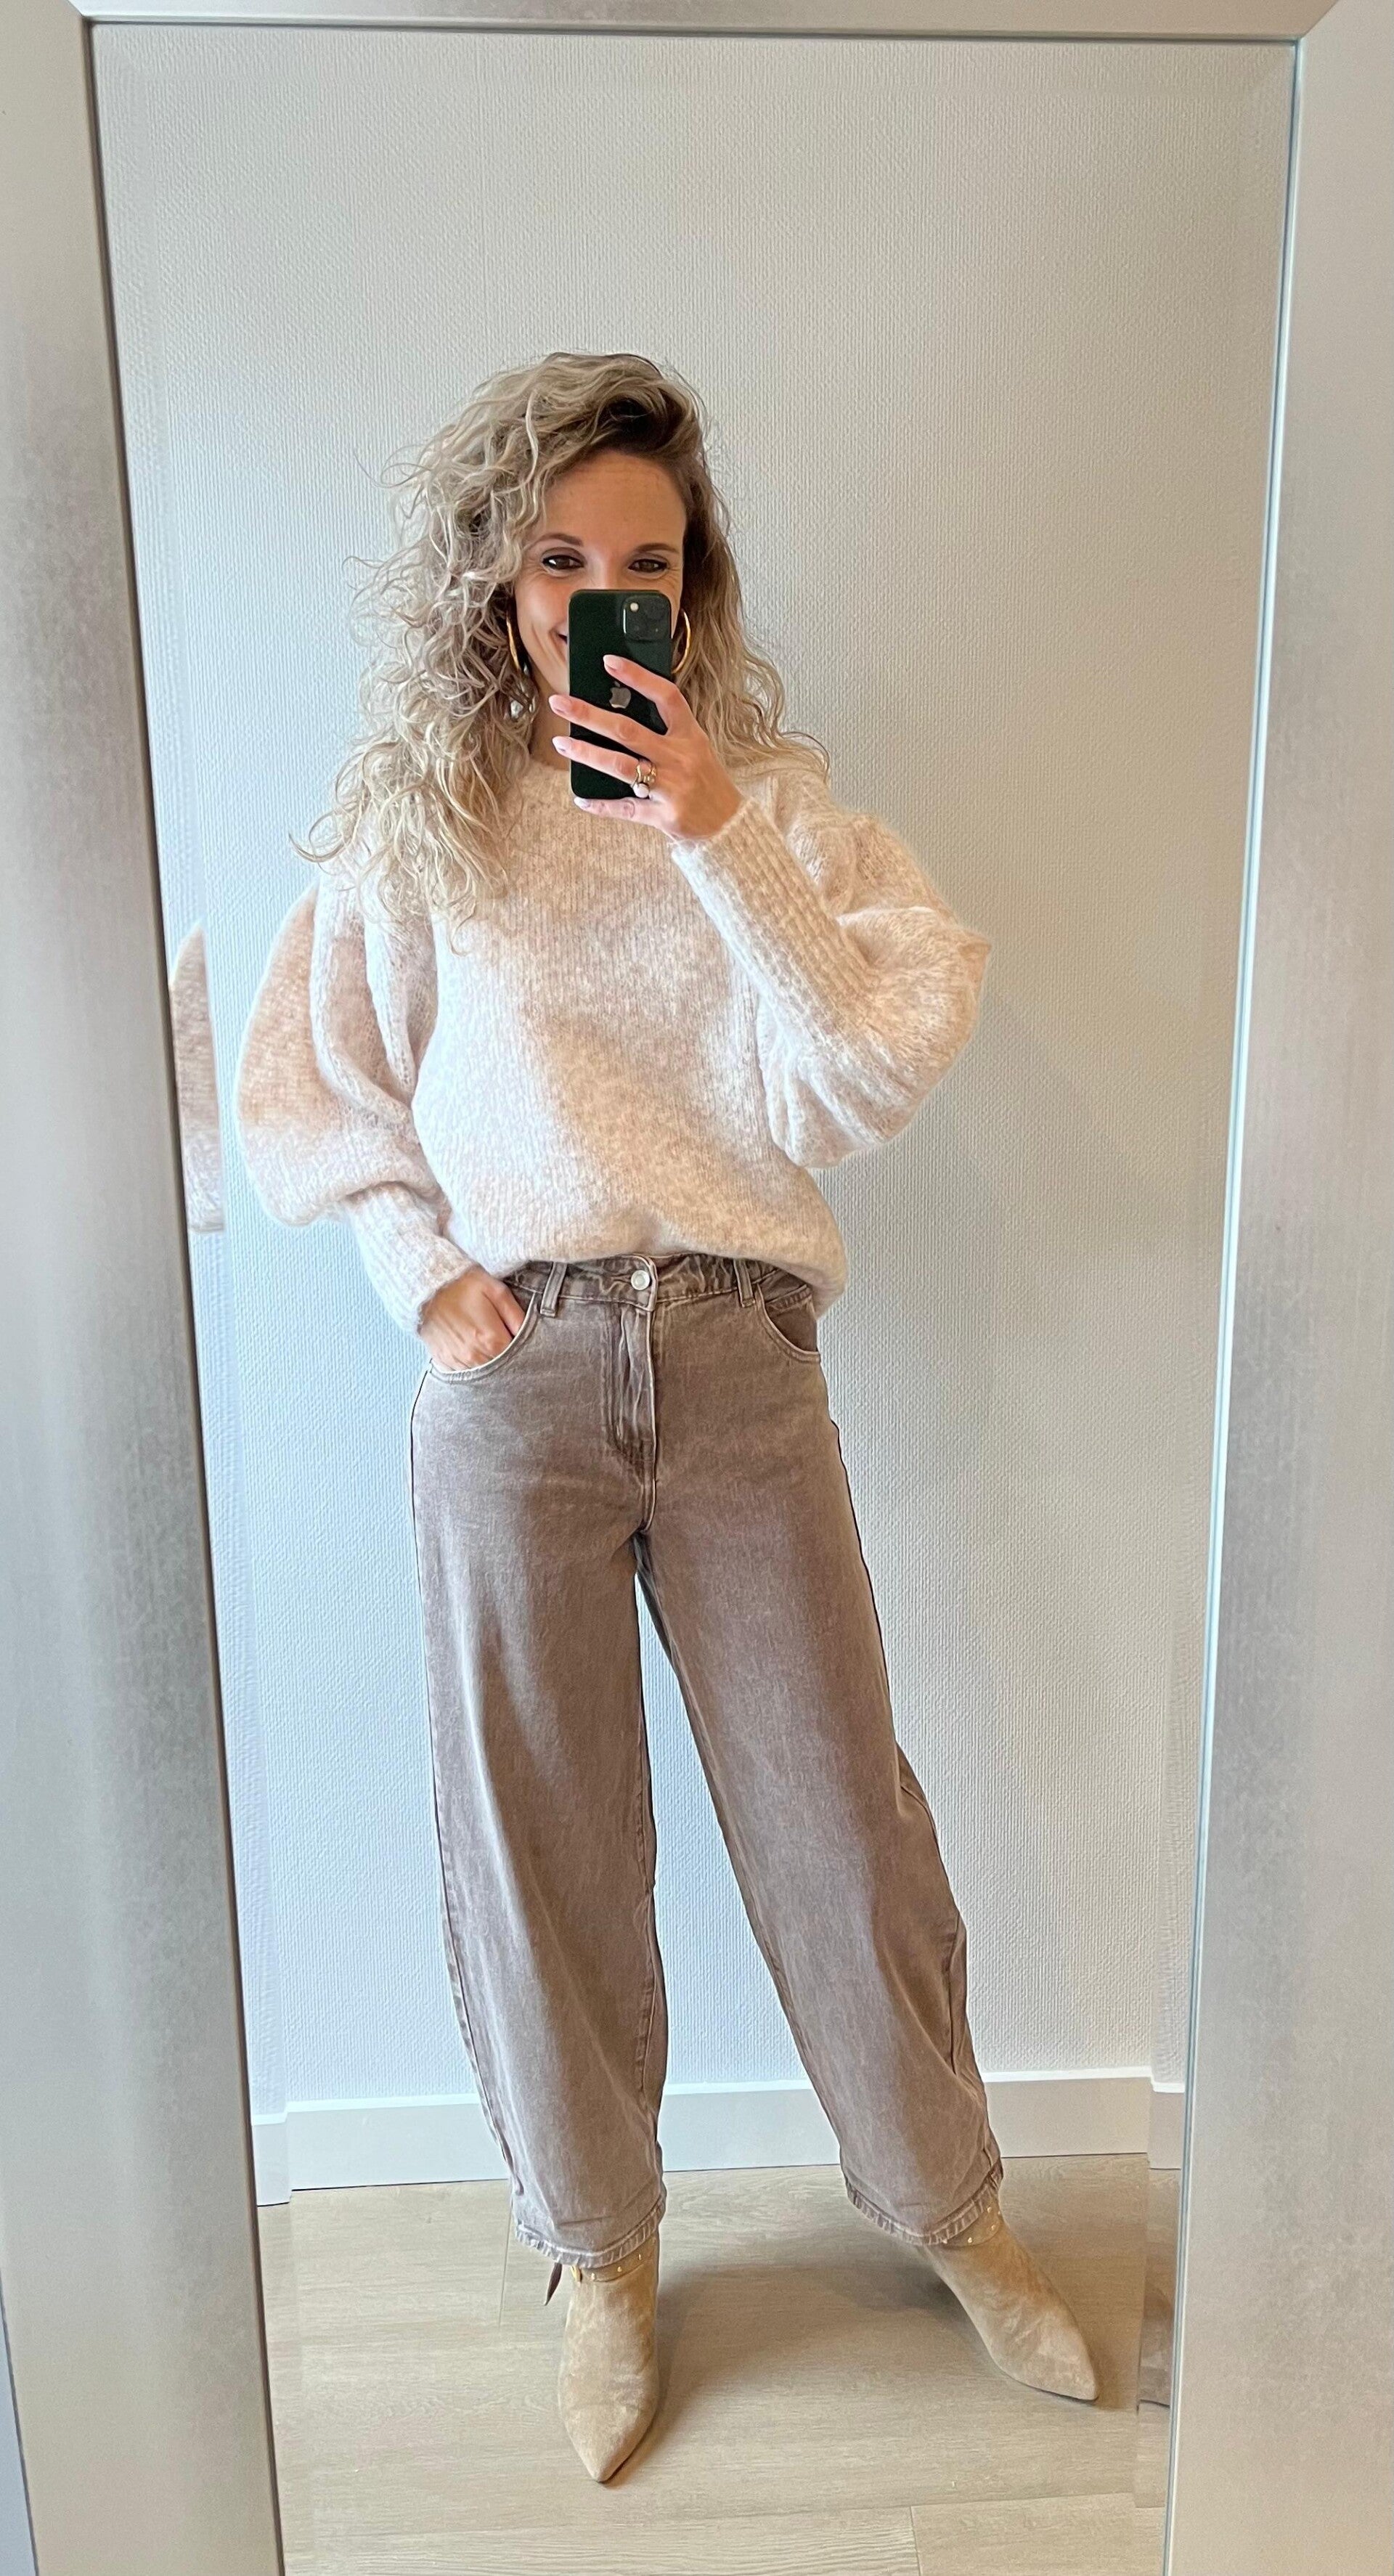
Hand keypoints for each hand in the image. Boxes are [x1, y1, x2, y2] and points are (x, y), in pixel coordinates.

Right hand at [420, 1264, 526, 1368]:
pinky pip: (464, 1372)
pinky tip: (472, 1350)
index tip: (521, 1342)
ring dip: (489, 1363)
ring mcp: (457, 1360)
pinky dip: (471, 1365)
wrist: (426, 1285)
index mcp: (491, 1340)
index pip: (517, 1359)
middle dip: (507, 1359)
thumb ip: (517, 1316)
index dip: (523, 1351)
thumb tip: (531, 1334)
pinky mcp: (443, 1361)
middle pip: (501, 1369)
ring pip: (483, 1374)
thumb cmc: (464, 1284)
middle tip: (504, 1342)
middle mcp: (474, 1355)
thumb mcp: (497, 1291)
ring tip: (486, 1344)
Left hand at [549, 657, 743, 839]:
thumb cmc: (705, 781)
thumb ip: (666, 731)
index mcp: (690, 736)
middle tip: (560, 702)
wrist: (728, 826)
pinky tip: (581, 799)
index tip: (609, 662)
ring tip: (562, 743)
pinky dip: (601, 805)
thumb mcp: (694, 748)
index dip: (638, 677)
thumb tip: (618, 710)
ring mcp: (672, 788)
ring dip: (587, 754)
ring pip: (621, 767)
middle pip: (628, 731)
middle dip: (590, 715)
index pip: (666, 697)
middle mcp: (680, 758)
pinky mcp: (664, 816)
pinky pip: (625, 809)